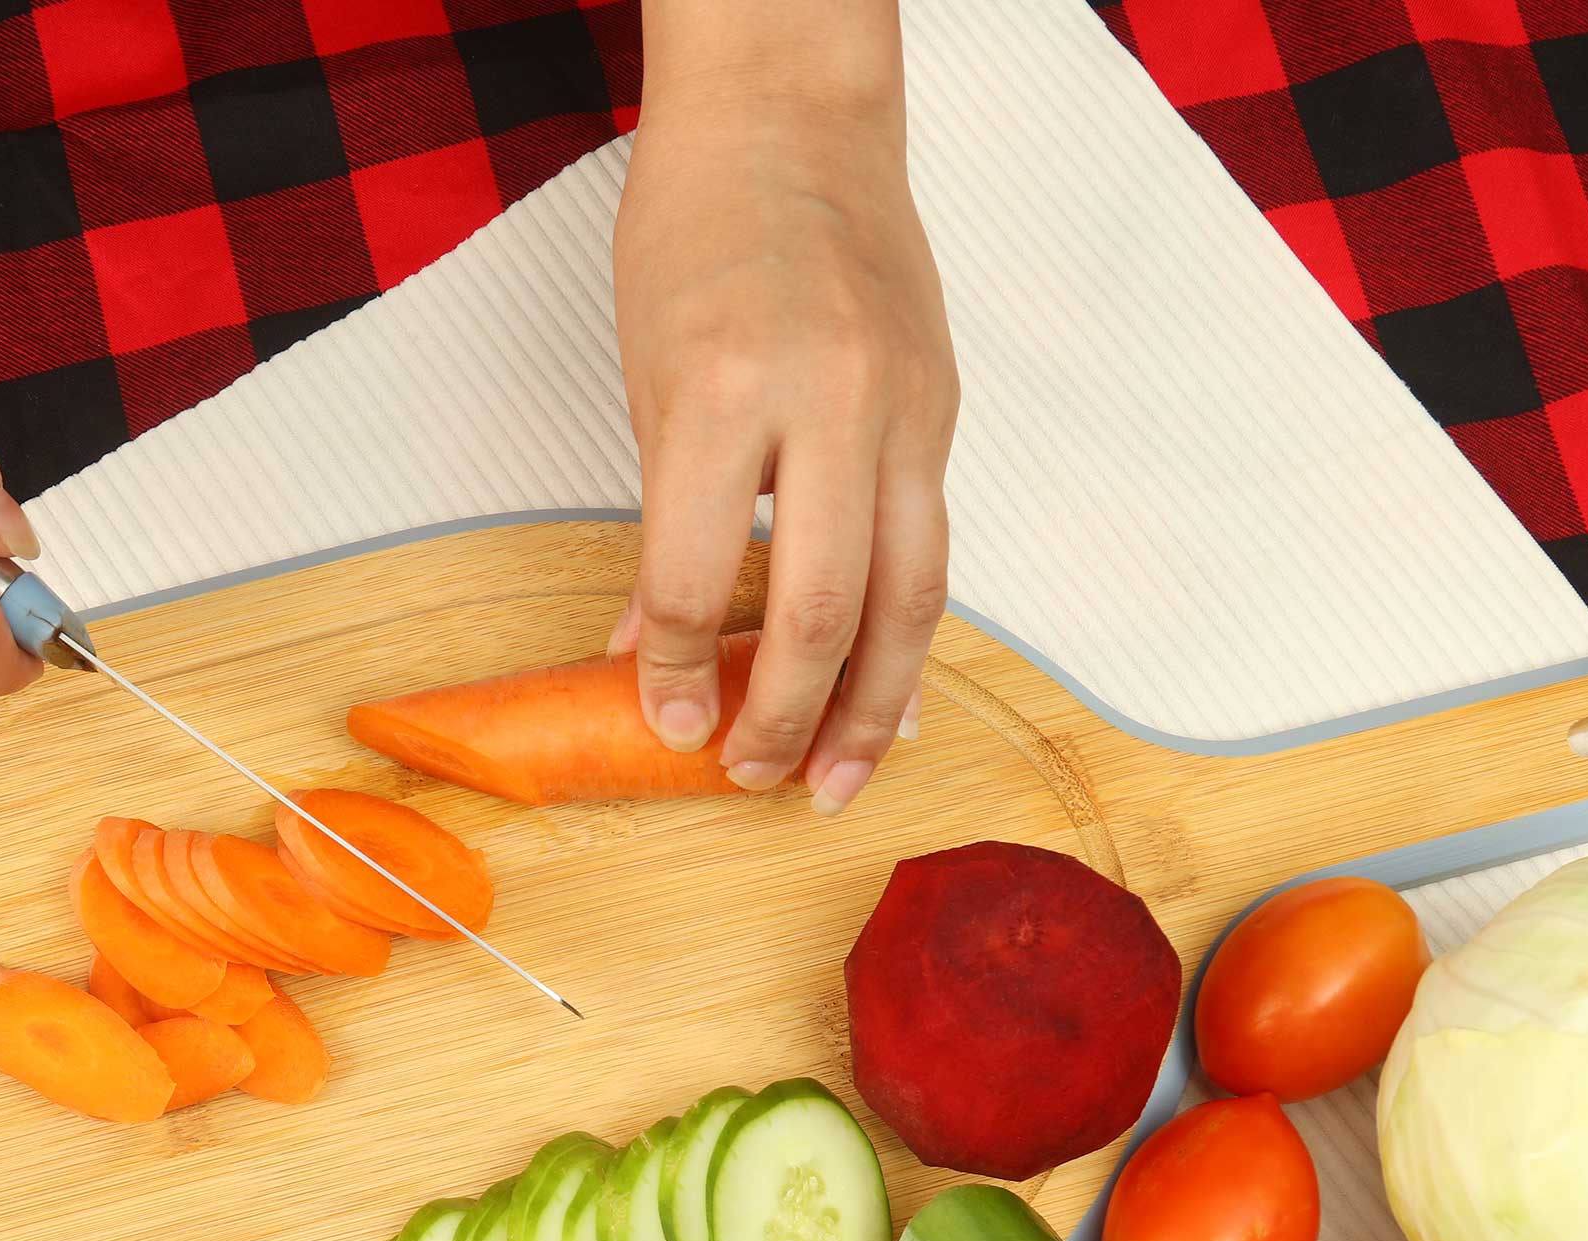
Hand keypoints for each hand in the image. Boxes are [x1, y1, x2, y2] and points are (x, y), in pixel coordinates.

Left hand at [612, 64, 956, 811]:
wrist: (795, 112)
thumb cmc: (699, 227)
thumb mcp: (645, 375)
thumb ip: (661, 523)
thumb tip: (647, 652)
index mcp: (725, 392)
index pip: (701, 581)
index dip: (681, 677)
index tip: (670, 729)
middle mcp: (831, 404)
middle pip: (826, 611)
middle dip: (788, 719)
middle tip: (754, 780)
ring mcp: (904, 408)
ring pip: (910, 598)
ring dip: (876, 708)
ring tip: (842, 780)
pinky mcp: (942, 413)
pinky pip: (933, 549)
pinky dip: (908, 636)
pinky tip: (889, 694)